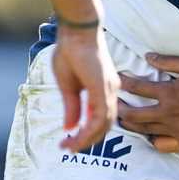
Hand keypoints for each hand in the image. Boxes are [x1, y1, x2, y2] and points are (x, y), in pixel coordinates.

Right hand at [51, 22, 117, 152]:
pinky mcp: (103, 88)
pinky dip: (89, 129)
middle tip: (69, 149)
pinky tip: (77, 136)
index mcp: (103, 90)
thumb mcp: (67, 85)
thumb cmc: (70, 50)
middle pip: (105, 126)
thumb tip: (70, 128)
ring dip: (87, 138)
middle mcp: (110, 91)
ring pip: (104, 124)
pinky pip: (100, 115)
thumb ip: (71, 107)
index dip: (87, 134)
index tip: (69, 142)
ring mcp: (109, 90)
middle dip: (87, 141)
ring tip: (70, 146)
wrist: (76, 30)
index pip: (100, 119)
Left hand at [118, 53, 178, 152]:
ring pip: (145, 132)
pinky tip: (150, 136)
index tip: (119, 80)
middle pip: (135, 115)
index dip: (125, 83)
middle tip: (115, 105)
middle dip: (121, 109)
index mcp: (169, 93)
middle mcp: (168, 114)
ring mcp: (177, 131)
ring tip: (126, 121)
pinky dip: (153, 141)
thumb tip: (148, 57)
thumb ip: (168, 61)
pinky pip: (162, 146)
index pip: (137, 88)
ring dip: (132, 126)